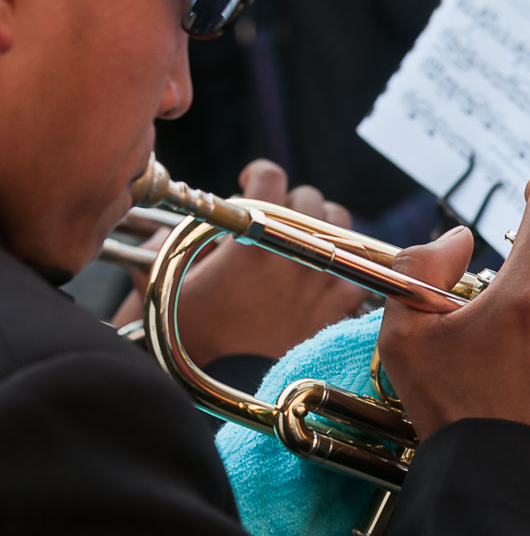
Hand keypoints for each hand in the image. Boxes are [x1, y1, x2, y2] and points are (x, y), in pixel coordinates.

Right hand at [111, 160, 366, 366]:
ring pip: (340, 224)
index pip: (271, 176)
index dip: (258, 173)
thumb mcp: (167, 262)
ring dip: (322, 226)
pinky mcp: (336, 306)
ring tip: (302, 241)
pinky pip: (356, 267)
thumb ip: (177, 228)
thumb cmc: (183, 311)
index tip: (249, 182)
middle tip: (275, 219)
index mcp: (254, 236)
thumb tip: (190, 211)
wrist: (208, 361)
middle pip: (310, 198)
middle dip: (290, 202)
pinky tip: (320, 274)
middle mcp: (292, 253)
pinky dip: (342, 267)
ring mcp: (319, 279)